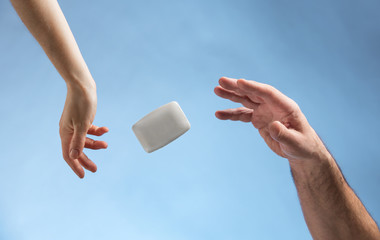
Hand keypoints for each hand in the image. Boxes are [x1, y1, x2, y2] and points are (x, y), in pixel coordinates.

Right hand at [59, 82, 107, 177]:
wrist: (83, 85)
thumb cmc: (81, 103)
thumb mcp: (82, 124)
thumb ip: (79, 141)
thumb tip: (74, 157)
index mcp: (65, 133)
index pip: (69, 155)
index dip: (75, 166)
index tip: (83, 176)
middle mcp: (69, 131)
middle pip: (78, 150)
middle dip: (87, 160)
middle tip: (96, 169)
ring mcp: (76, 126)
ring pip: (86, 141)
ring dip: (96, 144)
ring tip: (106, 144)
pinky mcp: (83, 120)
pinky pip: (91, 131)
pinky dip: (98, 132)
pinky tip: (106, 130)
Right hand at [214, 77, 328, 161]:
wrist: (301, 151)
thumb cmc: (303, 146)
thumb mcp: (296, 143)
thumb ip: (284, 135)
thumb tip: (273, 126)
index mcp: (285, 106)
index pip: (267, 93)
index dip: (253, 87)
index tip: (239, 82)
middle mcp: (273, 105)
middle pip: (253, 92)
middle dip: (237, 87)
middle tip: (221, 80)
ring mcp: (264, 110)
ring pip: (245, 100)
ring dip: (231, 95)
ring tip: (217, 90)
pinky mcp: (258, 118)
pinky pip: (242, 114)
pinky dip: (231, 114)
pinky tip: (219, 114)